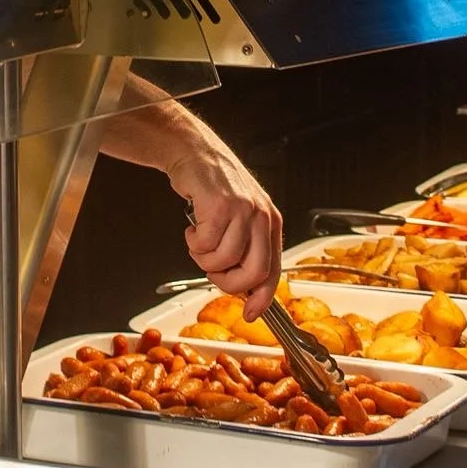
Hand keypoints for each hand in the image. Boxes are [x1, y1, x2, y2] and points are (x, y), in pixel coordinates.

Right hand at [172, 153, 283, 320]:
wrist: (196, 153)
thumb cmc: (215, 187)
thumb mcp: (242, 216)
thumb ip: (246, 247)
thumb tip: (244, 287)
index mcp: (271, 223)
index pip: (274, 271)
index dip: (262, 299)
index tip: (251, 314)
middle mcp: (262, 217)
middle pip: (254, 272)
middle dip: (228, 283)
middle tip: (213, 273)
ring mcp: (243, 210)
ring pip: (225, 260)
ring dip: (204, 260)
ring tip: (198, 244)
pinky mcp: (221, 206)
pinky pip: (205, 244)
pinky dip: (193, 243)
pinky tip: (192, 229)